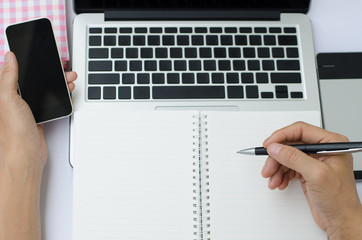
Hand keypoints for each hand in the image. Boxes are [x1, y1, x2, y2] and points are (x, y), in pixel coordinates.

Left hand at [0, 51, 76, 176]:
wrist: (26, 157)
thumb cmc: (13, 133)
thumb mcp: (8, 100)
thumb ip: (9, 77)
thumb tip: (8, 57)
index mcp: (3, 94)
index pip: (12, 71)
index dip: (25, 61)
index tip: (36, 53)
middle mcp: (12, 99)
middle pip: (31, 79)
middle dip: (46, 72)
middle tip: (60, 67)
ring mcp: (25, 108)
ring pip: (42, 89)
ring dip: (55, 83)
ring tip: (68, 78)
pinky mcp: (36, 115)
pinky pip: (47, 100)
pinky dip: (57, 95)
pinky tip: (65, 91)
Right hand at [261, 122, 361, 238]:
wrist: (341, 220)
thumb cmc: (340, 200)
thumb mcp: (316, 175)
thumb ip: (294, 158)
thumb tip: (276, 148)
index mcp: (331, 143)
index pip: (301, 130)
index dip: (282, 136)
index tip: (268, 145)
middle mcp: (322, 150)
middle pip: (291, 145)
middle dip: (277, 157)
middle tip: (268, 167)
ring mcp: (314, 161)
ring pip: (287, 157)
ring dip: (277, 168)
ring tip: (272, 179)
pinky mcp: (307, 171)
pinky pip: (288, 167)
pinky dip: (281, 175)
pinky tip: (279, 182)